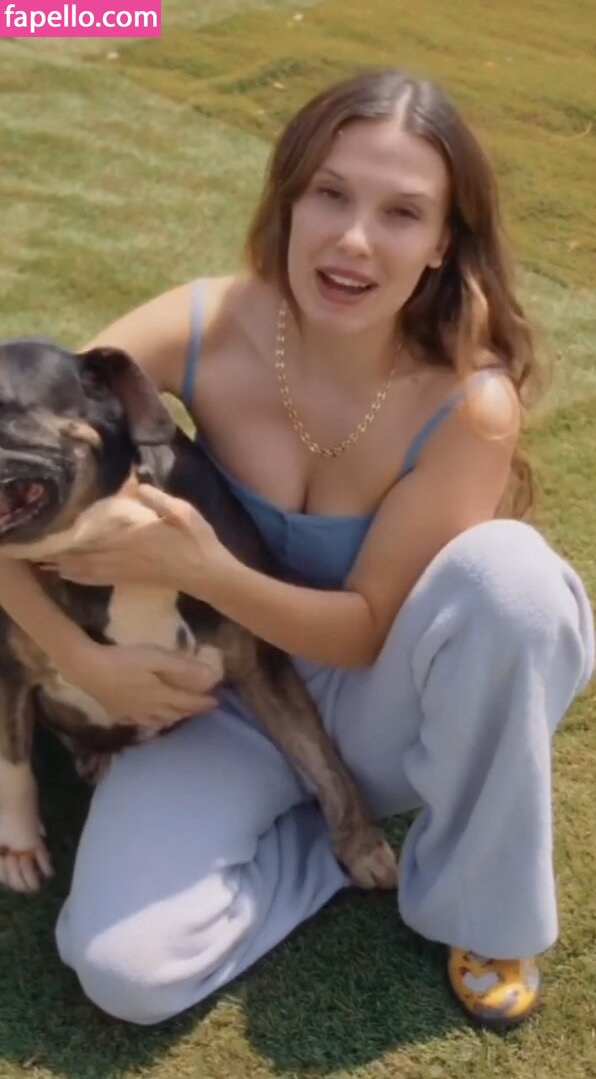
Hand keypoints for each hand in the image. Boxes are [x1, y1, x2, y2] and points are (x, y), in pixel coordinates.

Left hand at [44, 486, 232, 594]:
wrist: (208, 574)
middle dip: (64, 553)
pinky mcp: (133, 579)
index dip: (75, 534)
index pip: (97, 535)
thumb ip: (158, 498)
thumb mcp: (182, 512)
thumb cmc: (197, 541)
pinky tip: (73, 577)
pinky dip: (84, 578)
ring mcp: (128, 570)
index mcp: (135, 536)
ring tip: (49, 564)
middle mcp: (125, 555)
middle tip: (42, 550)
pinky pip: (102, 580)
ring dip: (69, 567)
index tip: (57, 529)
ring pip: (91, 570)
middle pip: (87, 555)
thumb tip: (136, 485)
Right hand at [62, 639, 221, 726]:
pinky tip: (154, 718)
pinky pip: (145, 722)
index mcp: (162, 696)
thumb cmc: (124, 660)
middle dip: (194, 710)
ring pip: (162, 720)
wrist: (88, 669)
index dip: (205, 702)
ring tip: (184, 714)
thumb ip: (184, 669)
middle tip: (206, 707)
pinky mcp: (120, 713)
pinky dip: (156, 721)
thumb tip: (211, 678)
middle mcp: (151, 709)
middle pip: (178, 713)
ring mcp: (135, 713)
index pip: (190, 702)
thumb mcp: (156, 658)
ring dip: (177, 717)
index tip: (218, 701)